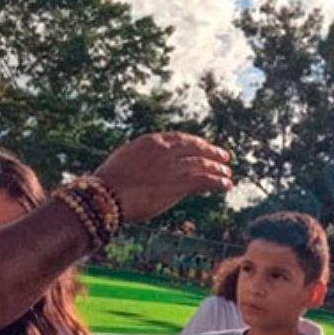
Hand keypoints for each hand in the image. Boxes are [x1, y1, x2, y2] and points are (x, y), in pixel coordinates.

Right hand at [95, 132, 231, 222]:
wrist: (106, 195)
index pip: (180, 138)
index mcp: (151, 141)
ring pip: (203, 164)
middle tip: (224, 156)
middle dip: (212, 152)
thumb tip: (141, 165)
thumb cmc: (107, 183)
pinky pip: (205, 180)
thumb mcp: (123, 161)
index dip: (195, 143)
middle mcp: (166, 150)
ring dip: (218, 169)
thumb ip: (138, 159)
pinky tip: (226, 186)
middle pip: (196, 148)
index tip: (202, 146)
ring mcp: (174, 167)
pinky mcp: (179, 185)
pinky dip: (218, 182)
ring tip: (228, 173)